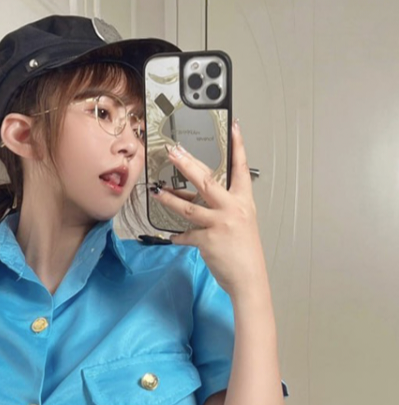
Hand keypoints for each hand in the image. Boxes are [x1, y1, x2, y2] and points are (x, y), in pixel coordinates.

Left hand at [152, 120, 268, 298]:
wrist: (249, 278)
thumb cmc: (245, 251)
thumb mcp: (241, 222)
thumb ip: (222, 208)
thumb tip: (195, 199)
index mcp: (244, 201)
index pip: (241, 168)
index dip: (238, 147)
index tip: (234, 127)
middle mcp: (233, 208)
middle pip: (206, 181)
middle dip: (187, 165)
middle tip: (173, 152)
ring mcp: (220, 224)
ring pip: (188, 207)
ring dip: (170, 199)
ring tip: (156, 191)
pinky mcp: (207, 240)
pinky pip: (186, 235)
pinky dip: (178, 236)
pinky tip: (172, 236)